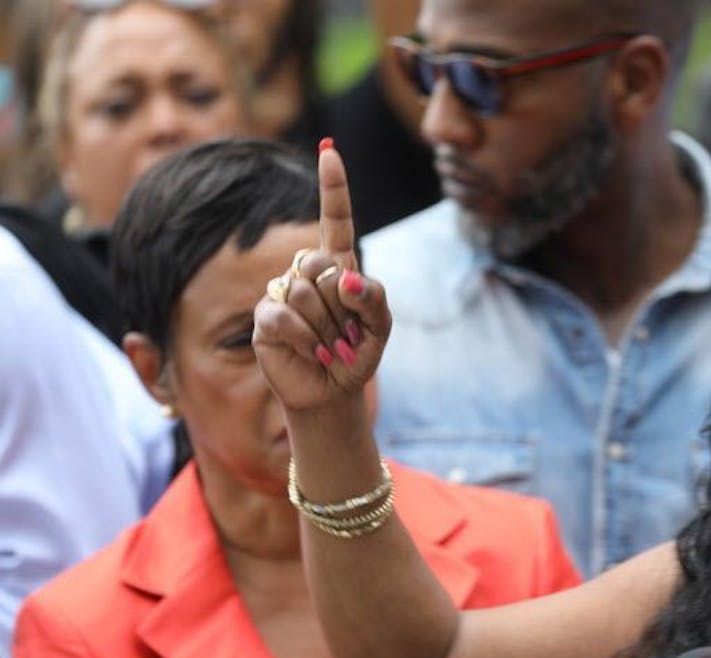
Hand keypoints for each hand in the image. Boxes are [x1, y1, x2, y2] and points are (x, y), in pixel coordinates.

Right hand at [252, 143, 391, 414]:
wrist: (334, 391)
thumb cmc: (357, 353)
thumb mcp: (382, 327)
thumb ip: (373, 297)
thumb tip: (344, 278)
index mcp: (339, 267)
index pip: (335, 220)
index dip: (333, 187)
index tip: (329, 152)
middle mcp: (308, 273)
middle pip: (320, 264)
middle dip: (341, 306)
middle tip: (345, 332)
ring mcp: (283, 292)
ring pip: (304, 290)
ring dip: (326, 326)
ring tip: (329, 344)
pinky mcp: (266, 317)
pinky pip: (284, 314)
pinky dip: (305, 339)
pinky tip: (312, 352)